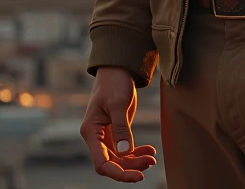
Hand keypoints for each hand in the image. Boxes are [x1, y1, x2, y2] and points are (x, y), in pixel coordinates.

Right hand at [80, 66, 156, 181]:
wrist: (118, 68)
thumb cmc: (114, 82)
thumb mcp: (118, 103)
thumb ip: (121, 128)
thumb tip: (125, 152)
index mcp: (91, 131)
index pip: (101, 163)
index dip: (118, 173)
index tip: (137, 176)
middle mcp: (96, 137)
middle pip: (112, 163)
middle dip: (131, 166)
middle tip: (151, 162)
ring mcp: (106, 135)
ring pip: (120, 158)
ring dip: (136, 160)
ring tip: (152, 157)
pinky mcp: (116, 132)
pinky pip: (125, 149)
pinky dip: (137, 152)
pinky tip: (149, 150)